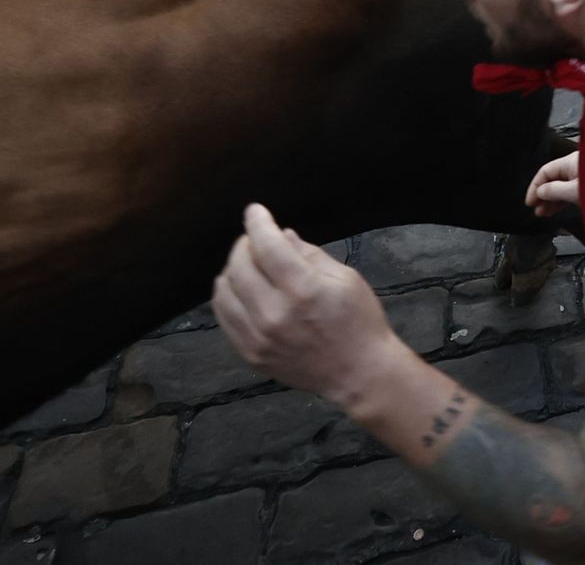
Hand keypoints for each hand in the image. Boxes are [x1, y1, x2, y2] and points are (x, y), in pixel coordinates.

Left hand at [213, 203, 399, 404]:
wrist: (358, 373)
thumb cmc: (360, 321)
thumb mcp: (346, 279)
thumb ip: (310, 255)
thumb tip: (281, 235)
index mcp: (304, 290)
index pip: (267, 246)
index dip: (258, 223)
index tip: (255, 210)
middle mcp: (275, 313)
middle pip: (239, 266)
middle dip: (244, 243)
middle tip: (255, 239)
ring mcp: (259, 337)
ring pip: (224, 291)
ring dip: (232, 269)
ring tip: (247, 264)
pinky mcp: (251, 354)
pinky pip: (224, 317)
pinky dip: (226, 296)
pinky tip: (240, 289)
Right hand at [525, 150, 579, 216]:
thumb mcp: (573, 191)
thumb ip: (554, 190)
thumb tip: (540, 191)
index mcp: (571, 161)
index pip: (545, 171)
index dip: (535, 187)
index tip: (529, 201)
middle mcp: (576, 165)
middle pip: (553, 179)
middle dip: (543, 195)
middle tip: (536, 208)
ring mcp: (584, 175)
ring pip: (561, 186)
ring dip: (551, 200)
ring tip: (544, 212)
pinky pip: (570, 191)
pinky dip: (562, 200)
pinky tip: (557, 209)